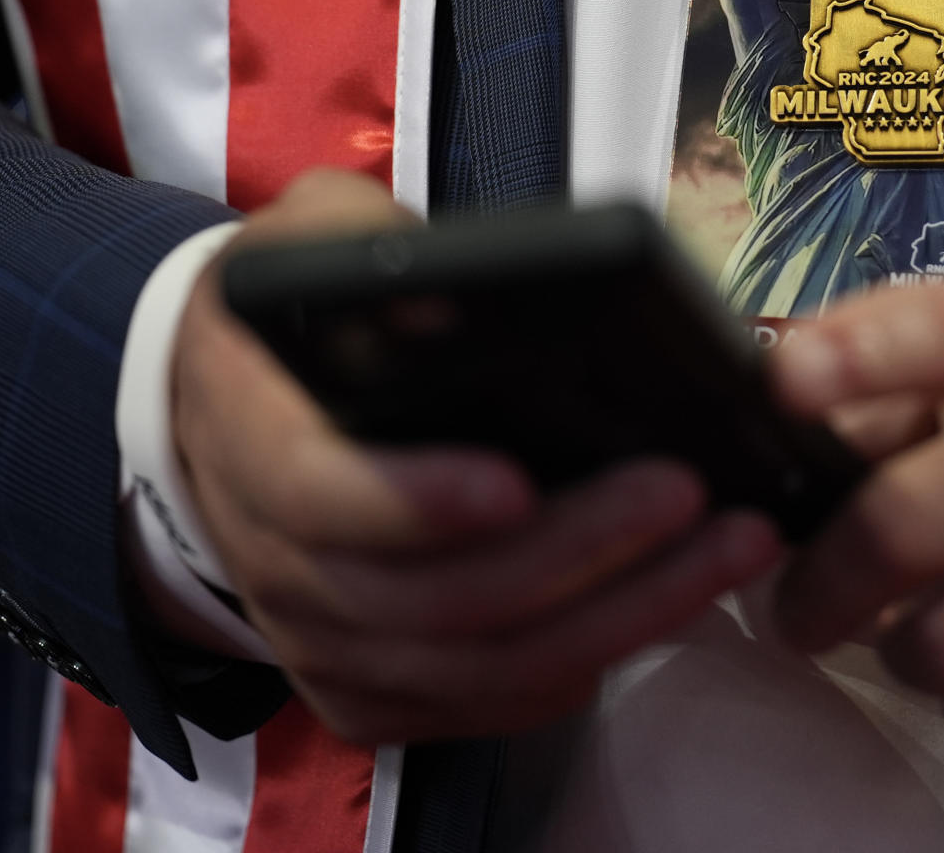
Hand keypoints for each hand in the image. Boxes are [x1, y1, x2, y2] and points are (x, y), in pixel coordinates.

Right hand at [157, 170, 782, 741]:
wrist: (218, 409)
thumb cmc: (291, 314)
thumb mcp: (308, 236)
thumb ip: (360, 246)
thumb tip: (442, 294)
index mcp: (251, 443)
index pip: (320, 498)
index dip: (415, 503)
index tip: (516, 482)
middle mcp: (276, 565)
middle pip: (428, 602)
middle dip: (572, 553)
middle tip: (685, 493)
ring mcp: (322, 641)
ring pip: (474, 669)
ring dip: (614, 617)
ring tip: (725, 548)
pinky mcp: (368, 688)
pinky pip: (480, 707)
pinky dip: (579, 666)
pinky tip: (665, 607)